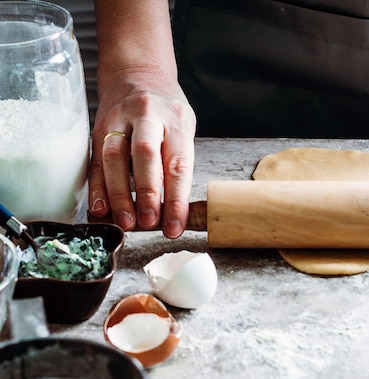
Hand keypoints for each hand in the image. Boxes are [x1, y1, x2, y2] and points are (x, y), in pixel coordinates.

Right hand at [88, 70, 195, 238]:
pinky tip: (100, 208)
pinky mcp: (99, 127)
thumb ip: (176, 163)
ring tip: (126, 222)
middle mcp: (148, 116)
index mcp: (176, 120)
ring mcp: (119, 119)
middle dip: (147, 192)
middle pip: (145, 154)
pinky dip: (98, 186)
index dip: (176, 199)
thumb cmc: (166, 111)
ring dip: (119, 194)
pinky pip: (95, 159)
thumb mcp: (183, 128)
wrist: (137, 73)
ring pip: (114, 156)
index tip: (175, 226)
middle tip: (149, 222)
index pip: (178, 163)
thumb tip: (170, 210)